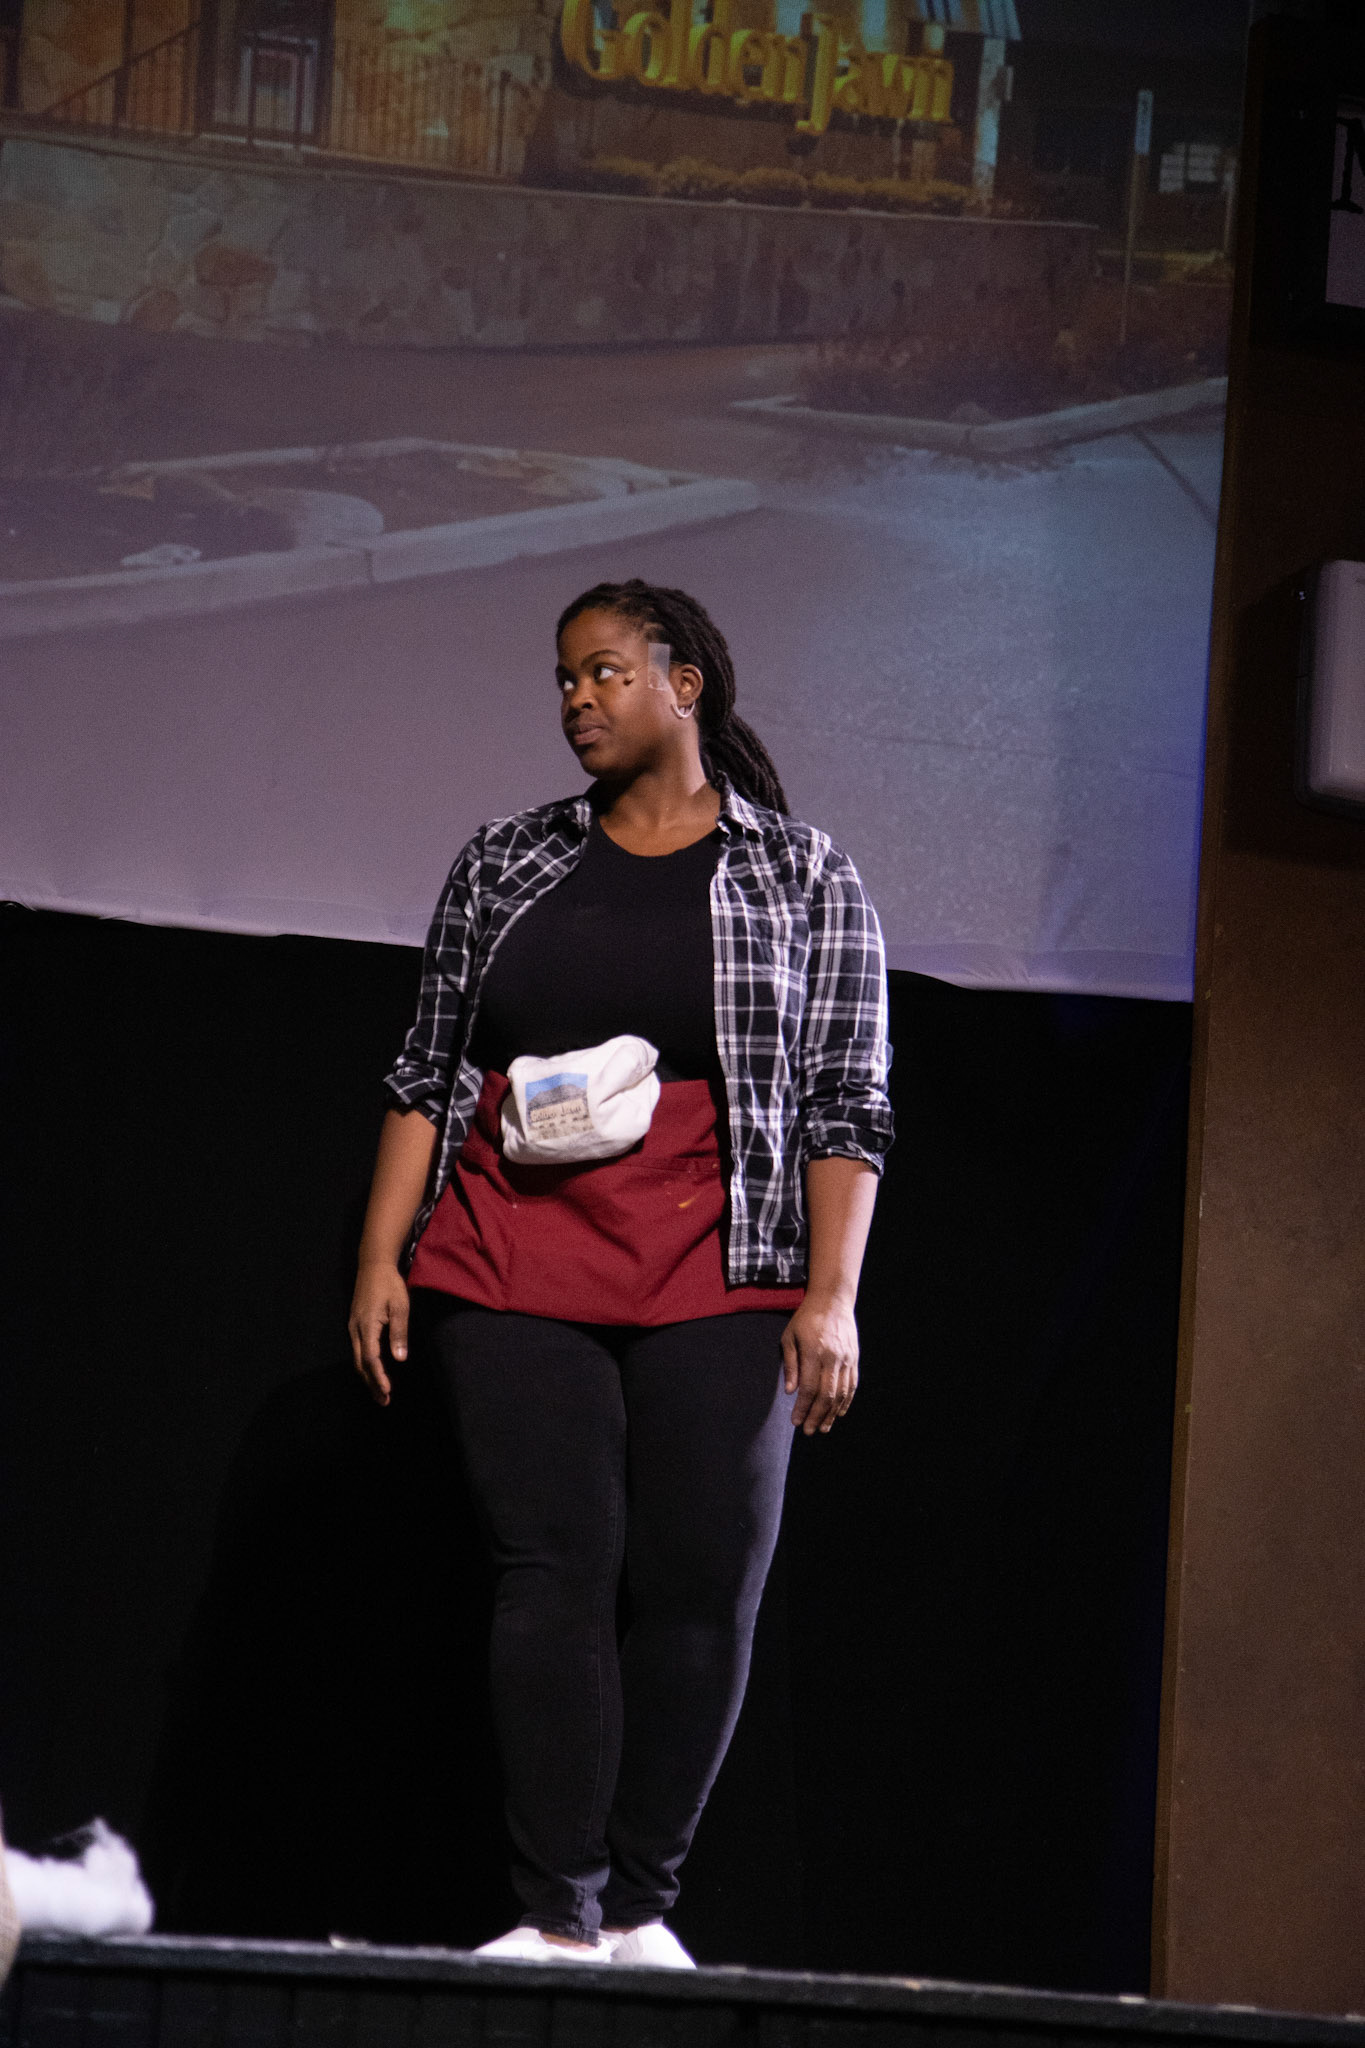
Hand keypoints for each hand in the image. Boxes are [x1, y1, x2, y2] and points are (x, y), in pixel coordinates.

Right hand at [348, 1258, 409, 1406]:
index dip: (379, 1377)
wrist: (373, 1265)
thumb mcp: (400, 1306)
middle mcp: (356, 1330)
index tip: (387, 1391)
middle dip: (372, 1384)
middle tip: (383, 1401)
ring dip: (368, 1377)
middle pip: (361, 1364)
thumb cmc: (389, 1284)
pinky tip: (374, 1372)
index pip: (371, 1359)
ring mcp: (353, 1327)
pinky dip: (366, 1365)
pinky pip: (359, 1350)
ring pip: (358, 1358)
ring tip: (380, 1393)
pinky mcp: (355, 1325)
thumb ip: (399, 1333)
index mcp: (367, 1326)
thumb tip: (399, 1359)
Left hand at [781, 1292, 858, 1434]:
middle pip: (825, 1395)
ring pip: (840, 1393)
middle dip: (816, 1416)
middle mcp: (832, 1357)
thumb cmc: (806, 1319)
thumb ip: (790, 1365)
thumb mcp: (789, 1337)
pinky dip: (845, 1402)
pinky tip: (838, 1414)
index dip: (802, 1407)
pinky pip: (851, 1385)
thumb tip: (790, 1392)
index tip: (795, 1421)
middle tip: (808, 1431)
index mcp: (814, 1352)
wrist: (833, 1301)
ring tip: (822, 1428)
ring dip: (831, 1414)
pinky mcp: (854, 1359)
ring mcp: (846, 1359)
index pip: (808, 1387)